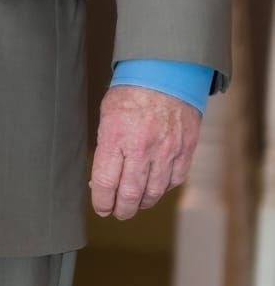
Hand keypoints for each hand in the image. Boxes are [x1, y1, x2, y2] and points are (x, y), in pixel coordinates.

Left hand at [90, 84, 201, 219]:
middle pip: (130, 194)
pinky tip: (156, 187)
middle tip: (118, 212)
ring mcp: (166, 150)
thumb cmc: (131, 92)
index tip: (101, 207)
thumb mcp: (107, 116)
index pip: (105, 183)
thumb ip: (106, 148)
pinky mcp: (185, 149)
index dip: (101, 202)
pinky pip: (174, 180)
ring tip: (136, 204)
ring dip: (142, 202)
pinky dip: (163, 188)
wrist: (166, 73)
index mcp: (116, 138)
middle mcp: (142, 148)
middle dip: (122, 209)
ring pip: (154, 192)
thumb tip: (102, 179)